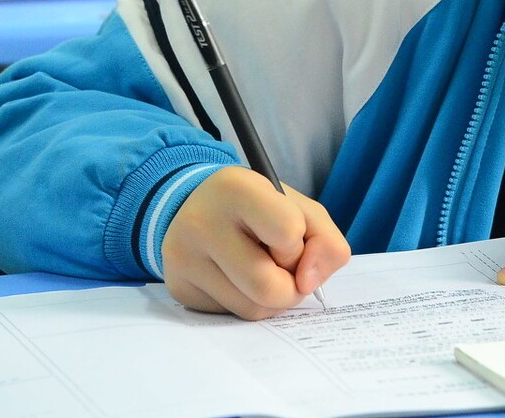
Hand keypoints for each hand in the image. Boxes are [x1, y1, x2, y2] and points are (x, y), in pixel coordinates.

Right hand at [162, 167, 350, 320]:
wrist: (201, 207)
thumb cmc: (260, 208)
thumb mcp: (300, 208)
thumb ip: (325, 240)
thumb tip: (308, 284)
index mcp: (236, 188)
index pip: (288, 232)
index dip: (299, 244)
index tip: (290, 237)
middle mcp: (201, 222)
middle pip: (269, 287)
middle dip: (290, 285)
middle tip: (281, 264)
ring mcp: (184, 258)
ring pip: (252, 310)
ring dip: (272, 300)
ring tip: (261, 269)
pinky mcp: (179, 288)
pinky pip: (232, 316)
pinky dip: (248, 304)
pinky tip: (238, 279)